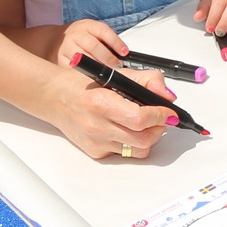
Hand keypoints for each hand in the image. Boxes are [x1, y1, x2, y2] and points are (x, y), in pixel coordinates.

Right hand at [44, 63, 173, 159]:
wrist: (56, 98)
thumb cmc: (85, 85)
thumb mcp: (117, 73)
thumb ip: (147, 80)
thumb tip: (168, 96)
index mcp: (101, 103)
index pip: (140, 118)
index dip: (160, 116)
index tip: (169, 113)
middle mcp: (97, 126)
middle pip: (143, 139)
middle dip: (160, 129)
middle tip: (162, 119)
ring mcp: (96, 142)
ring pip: (137, 150)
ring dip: (149, 138)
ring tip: (147, 124)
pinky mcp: (95, 152)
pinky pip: (124, 153)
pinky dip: (132, 143)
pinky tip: (127, 129)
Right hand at [53, 18, 127, 68]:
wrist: (52, 40)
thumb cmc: (78, 37)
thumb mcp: (91, 31)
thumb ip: (104, 40)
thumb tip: (122, 55)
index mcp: (87, 25)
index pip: (104, 31)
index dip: (116, 42)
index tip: (124, 52)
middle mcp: (76, 34)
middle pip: (94, 46)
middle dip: (108, 59)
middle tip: (117, 67)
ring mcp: (66, 46)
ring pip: (84, 59)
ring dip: (97, 68)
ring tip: (107, 74)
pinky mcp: (59, 59)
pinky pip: (73, 69)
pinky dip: (83, 74)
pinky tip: (91, 77)